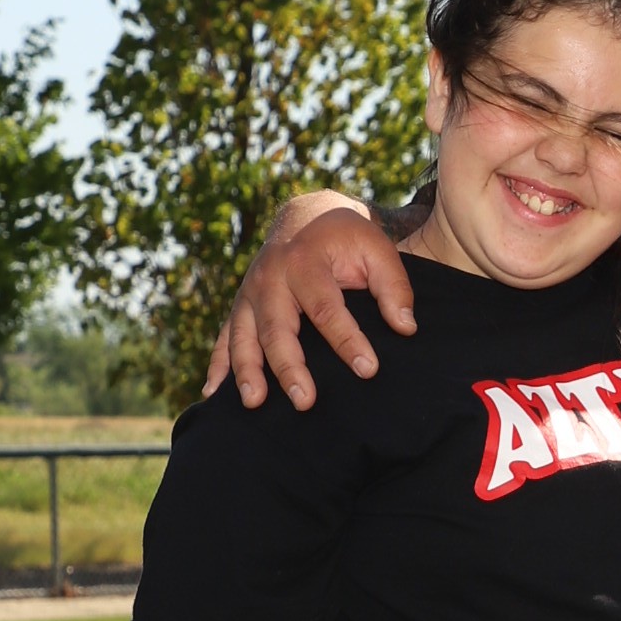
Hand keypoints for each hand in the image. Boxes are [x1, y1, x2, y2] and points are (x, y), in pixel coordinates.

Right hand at [206, 197, 417, 410]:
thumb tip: (406, 327)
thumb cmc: (347, 238)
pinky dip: (218, 365)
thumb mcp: (377, 250)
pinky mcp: (240, 307)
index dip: (347, 340)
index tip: (368, 369)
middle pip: (277, 328)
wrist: (305, 217)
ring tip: (255, 403)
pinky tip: (214, 395)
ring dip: (247, 371)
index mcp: (305, 262)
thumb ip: (394, 288)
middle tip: (305, 402)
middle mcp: (270, 278)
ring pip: (243, 336)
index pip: (326, 309)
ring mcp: (250, 293)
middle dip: (288, 367)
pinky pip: (225, 337)